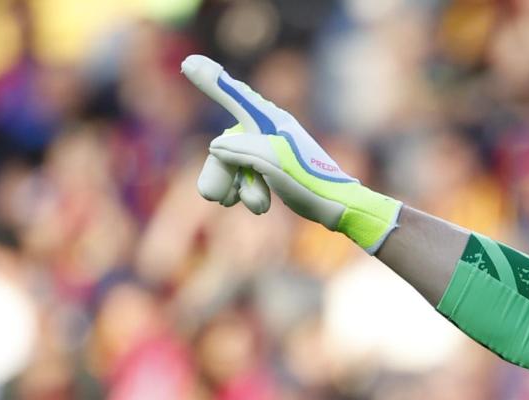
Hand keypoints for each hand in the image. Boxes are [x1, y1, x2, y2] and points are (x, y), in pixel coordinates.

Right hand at [180, 55, 402, 252]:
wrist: (338, 207)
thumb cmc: (308, 182)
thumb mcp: (271, 162)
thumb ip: (240, 149)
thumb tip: (216, 145)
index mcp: (270, 121)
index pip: (235, 96)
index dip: (212, 81)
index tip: (189, 63)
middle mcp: (269, 131)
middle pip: (226, 144)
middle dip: (218, 171)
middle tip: (210, 195)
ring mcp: (271, 151)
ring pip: (234, 164)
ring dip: (236, 186)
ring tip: (255, 205)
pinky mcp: (275, 170)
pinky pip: (248, 177)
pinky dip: (249, 191)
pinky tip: (260, 206)